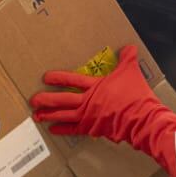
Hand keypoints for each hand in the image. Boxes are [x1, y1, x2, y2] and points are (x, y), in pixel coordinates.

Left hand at [30, 44, 167, 143]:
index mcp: (96, 86)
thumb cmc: (136, 96)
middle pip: (63, 99)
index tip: (45, 77)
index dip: (58, 78)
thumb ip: (128, 58)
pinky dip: (62, 130)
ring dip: (49, 115)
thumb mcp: (132, 72)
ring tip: (37, 116)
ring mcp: (89, 116)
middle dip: (47, 100)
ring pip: (64, 115)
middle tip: (33, 100)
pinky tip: (52, 130)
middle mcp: (88, 101)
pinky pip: (73, 130)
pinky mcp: (93, 129)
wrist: (142, 118)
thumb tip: (129, 46)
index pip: (72, 80)